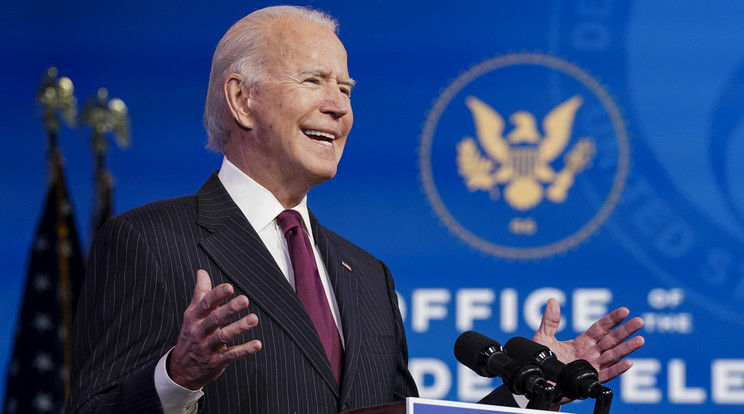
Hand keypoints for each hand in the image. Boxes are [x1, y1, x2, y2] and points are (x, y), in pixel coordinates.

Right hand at [168, 269, 261, 389]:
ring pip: (223, 337)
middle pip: (215, 319)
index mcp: (194, 318)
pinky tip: (257, 344)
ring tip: (254, 319)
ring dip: (239, 327)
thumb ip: (200, 293)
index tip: (229, 287)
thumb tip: (202, 272)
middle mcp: (200, 332)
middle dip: (229, 309)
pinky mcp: (216, 361)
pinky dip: (244, 350)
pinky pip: (231, 355)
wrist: (180, 370)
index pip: (205, 304)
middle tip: (244, 300)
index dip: (216, 295)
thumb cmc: (190, 336)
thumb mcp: (191, 315)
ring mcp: (207, 348)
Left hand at [532, 298, 644, 383]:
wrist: (539, 381)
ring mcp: (592, 366)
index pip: (600, 328)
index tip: (625, 311)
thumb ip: (550, 321)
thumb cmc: (542, 361)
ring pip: (613, 356)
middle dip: (625, 331)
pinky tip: (628, 363)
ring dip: (627, 348)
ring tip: (640, 340)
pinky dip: (617, 369)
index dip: (612, 319)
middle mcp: (591, 353)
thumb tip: (552, 300)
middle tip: (639, 321)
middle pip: (611, 339)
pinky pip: (607, 374)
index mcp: (582, 342)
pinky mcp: (591, 379)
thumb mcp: (543, 337)